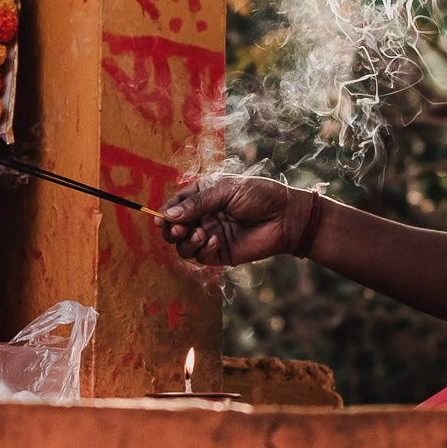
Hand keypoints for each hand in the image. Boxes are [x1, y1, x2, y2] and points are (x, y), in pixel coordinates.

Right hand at [162, 172, 320, 267]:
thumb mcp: (225, 190)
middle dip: (171, 229)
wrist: (286, 216)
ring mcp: (210, 235)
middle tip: (180, 228)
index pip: (175, 206)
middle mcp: (204, 216)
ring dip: (186, 241)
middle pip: (174, 228)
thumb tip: (168, 215)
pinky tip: (215, 240)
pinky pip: (200, 257)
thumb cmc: (259, 195)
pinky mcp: (220, 253)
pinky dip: (203, 250)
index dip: (165, 212)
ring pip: (183, 245)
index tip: (160, 218)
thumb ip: (197, 203)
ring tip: (201, 233)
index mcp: (203, 196)